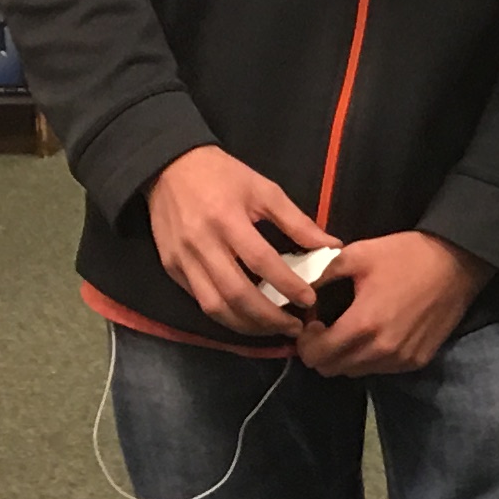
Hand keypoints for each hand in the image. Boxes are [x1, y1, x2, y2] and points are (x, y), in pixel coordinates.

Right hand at [143, 144, 334, 339]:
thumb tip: (330, 247)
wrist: (168, 168)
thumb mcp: (264, 189)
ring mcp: (182, 260)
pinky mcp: (171, 269)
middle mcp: (202, 244)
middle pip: (237, 294)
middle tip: (294, 327)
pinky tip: (246, 318)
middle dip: (269, 318)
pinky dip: (225, 314)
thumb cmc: (222, 175)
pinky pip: (199, 300)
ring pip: (215, 306)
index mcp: (227, 220)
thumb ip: (296, 221)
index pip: (261, 261)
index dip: (287, 285)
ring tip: (272, 330)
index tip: (310, 300)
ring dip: (246, 325)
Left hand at [294, 232, 491, 378]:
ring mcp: (401, 359)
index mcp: (362, 324)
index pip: (316, 356)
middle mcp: (380, 350)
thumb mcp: (357, 254)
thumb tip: (300, 293)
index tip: (314, 324)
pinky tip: (379, 334)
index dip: (306, 342)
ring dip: (347, 357)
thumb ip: (321, 276)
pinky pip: (381, 369)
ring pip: (356, 372)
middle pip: (332, 370)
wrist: (457, 262)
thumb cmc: (406, 255)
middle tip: (328, 328)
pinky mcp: (418, 360)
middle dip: (322, 351)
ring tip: (354, 331)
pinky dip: (372, 357)